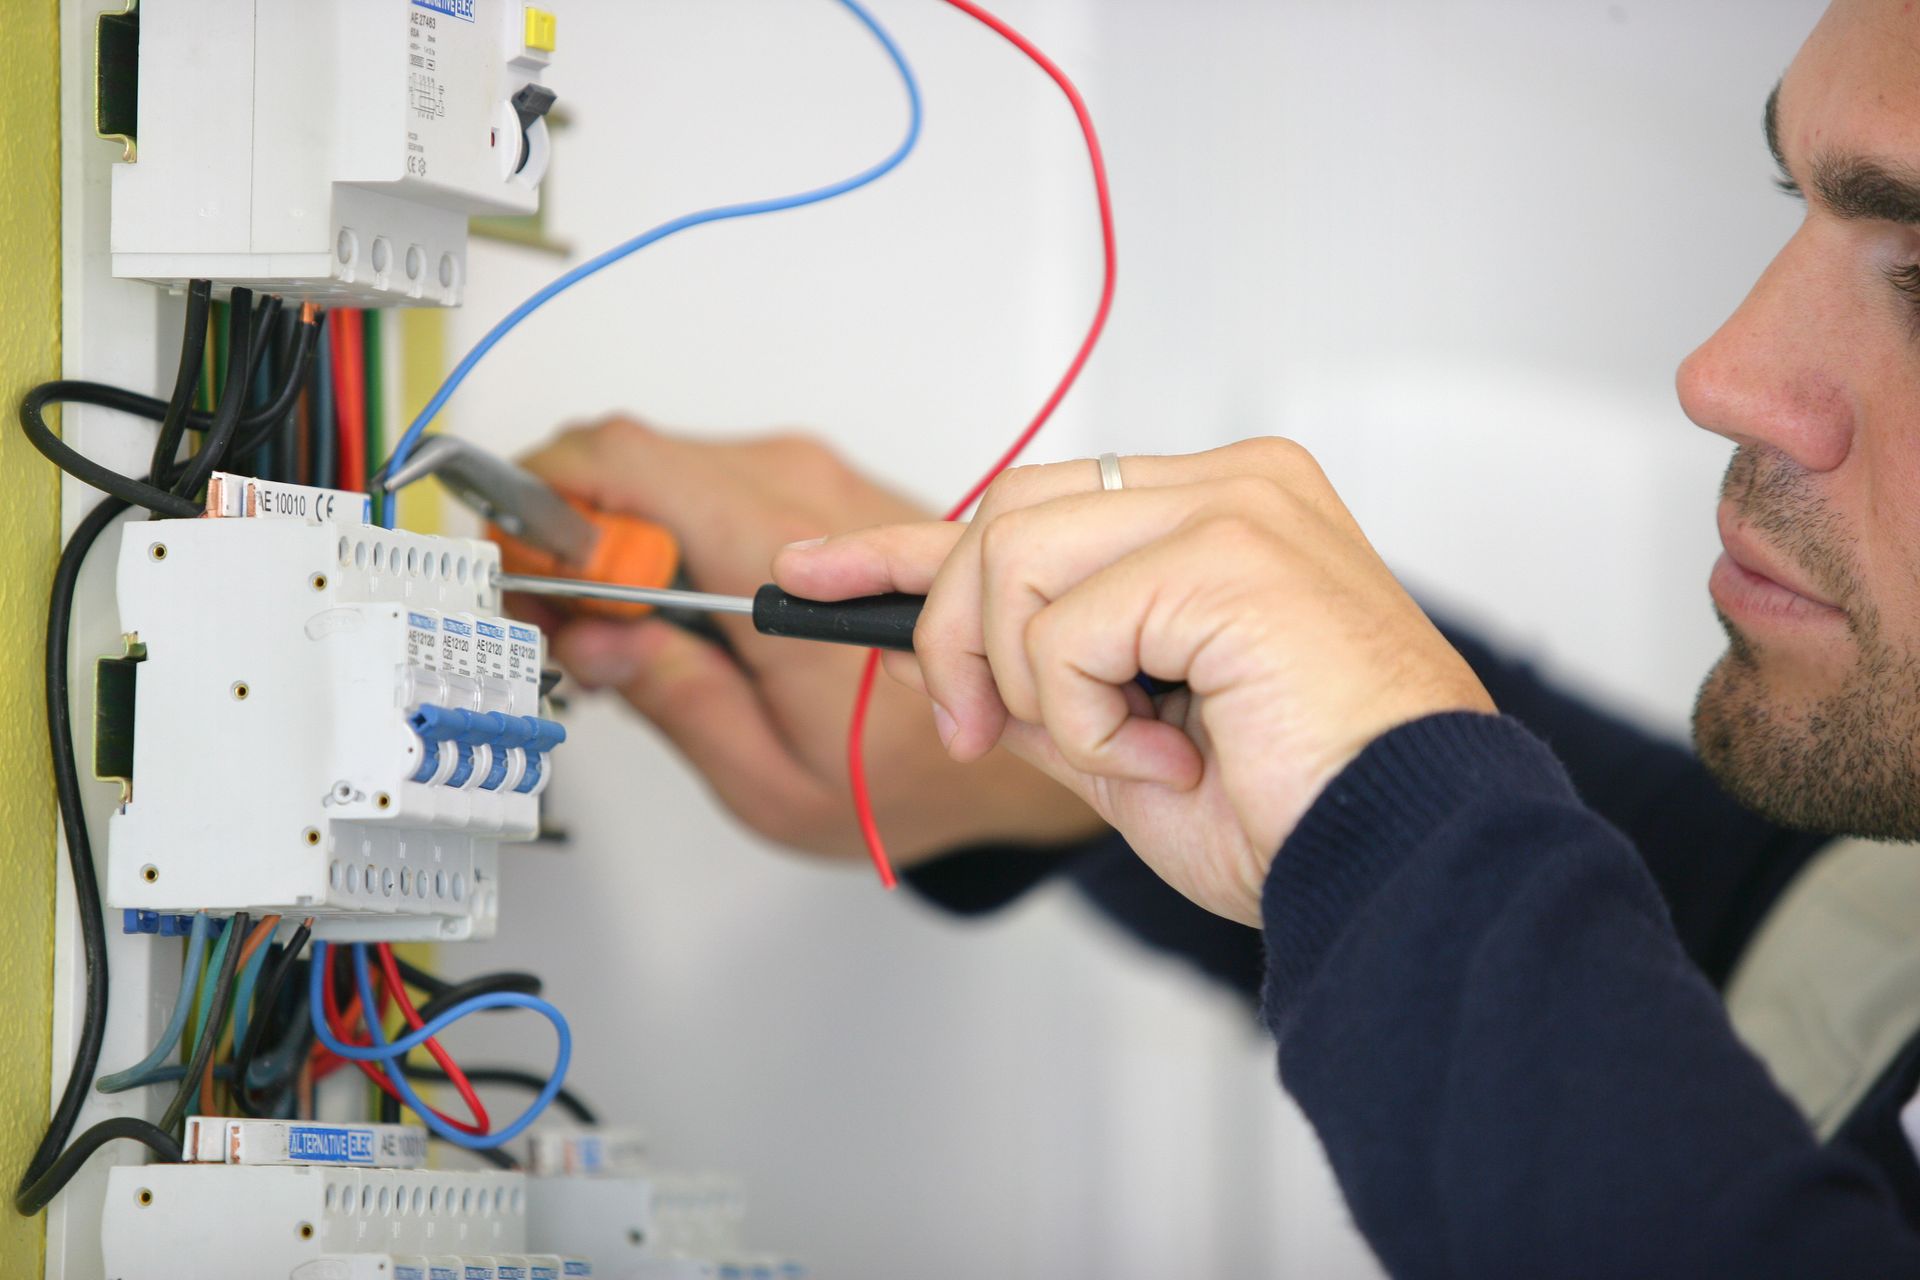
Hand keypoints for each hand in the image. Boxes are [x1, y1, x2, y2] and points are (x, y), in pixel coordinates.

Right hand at [517, 417, 1103, 863]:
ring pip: (669, 469)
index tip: (516, 571)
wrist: (1024, 726)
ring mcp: (818, 484)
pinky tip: (677, 611)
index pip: (621, 464)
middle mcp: (802, 494)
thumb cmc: (917, 769)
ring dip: (621, 536)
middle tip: (558, 617)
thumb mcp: (771, 778)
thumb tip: (593, 634)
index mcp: (777, 558)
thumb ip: (672, 697)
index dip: (542, 506)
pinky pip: (717, 486)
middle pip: (632, 460)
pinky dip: (672, 534)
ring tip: (619, 628)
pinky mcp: (827, 493)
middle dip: (572, 530)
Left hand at [773, 438, 1495, 925]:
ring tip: (1123, 751)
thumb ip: (1043, 682)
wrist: (1406, 865)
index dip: (907, 544)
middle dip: (955, 633)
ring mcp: (1235, 505)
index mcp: (1220, 515)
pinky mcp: (1229, 550)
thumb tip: (940, 657)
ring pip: (1015, 555)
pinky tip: (1165, 755)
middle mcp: (1231, 486)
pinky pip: (1065, 627)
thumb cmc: (1302, 813)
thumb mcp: (1129, 744)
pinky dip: (1086, 718)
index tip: (815, 569)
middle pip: (1005, 514)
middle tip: (985, 732)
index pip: (1031, 504)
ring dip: (1033, 684)